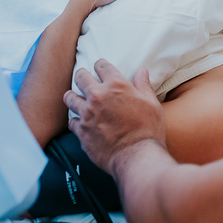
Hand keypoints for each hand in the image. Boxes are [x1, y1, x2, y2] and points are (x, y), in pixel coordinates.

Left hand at [66, 60, 166, 174]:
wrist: (137, 157)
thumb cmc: (148, 130)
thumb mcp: (152, 104)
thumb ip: (143, 86)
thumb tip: (142, 71)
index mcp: (117, 86)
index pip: (102, 66)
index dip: (100, 65)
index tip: (99, 67)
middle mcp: (98, 97)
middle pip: (81, 77)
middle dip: (82, 75)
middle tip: (83, 77)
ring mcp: (87, 114)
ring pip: (70, 98)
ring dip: (73, 96)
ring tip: (75, 97)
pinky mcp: (81, 132)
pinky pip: (71, 121)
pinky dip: (75, 120)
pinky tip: (79, 121)